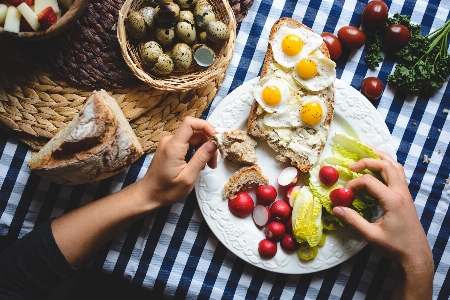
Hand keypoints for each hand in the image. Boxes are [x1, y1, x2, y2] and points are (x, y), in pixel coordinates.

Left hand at [137, 117, 217, 206]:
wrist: (149, 194)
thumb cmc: (166, 190)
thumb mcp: (188, 177)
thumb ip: (201, 158)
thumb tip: (213, 144)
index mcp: (173, 147)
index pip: (190, 123)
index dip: (206, 126)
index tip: (216, 139)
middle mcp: (169, 141)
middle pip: (194, 132)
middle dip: (208, 144)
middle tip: (213, 161)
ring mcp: (168, 144)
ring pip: (192, 138)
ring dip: (203, 149)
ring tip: (207, 165)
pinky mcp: (169, 148)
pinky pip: (187, 143)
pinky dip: (196, 151)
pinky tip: (198, 164)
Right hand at [332, 150, 432, 298]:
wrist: (416, 255)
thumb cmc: (395, 246)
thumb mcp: (371, 235)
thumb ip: (353, 220)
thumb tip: (336, 209)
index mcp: (392, 200)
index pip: (369, 181)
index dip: (353, 184)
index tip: (344, 194)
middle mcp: (401, 193)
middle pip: (386, 165)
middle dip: (368, 160)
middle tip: (352, 166)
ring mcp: (405, 194)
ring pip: (396, 167)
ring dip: (381, 159)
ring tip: (367, 155)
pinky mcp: (406, 197)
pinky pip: (398, 175)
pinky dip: (388, 167)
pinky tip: (379, 170)